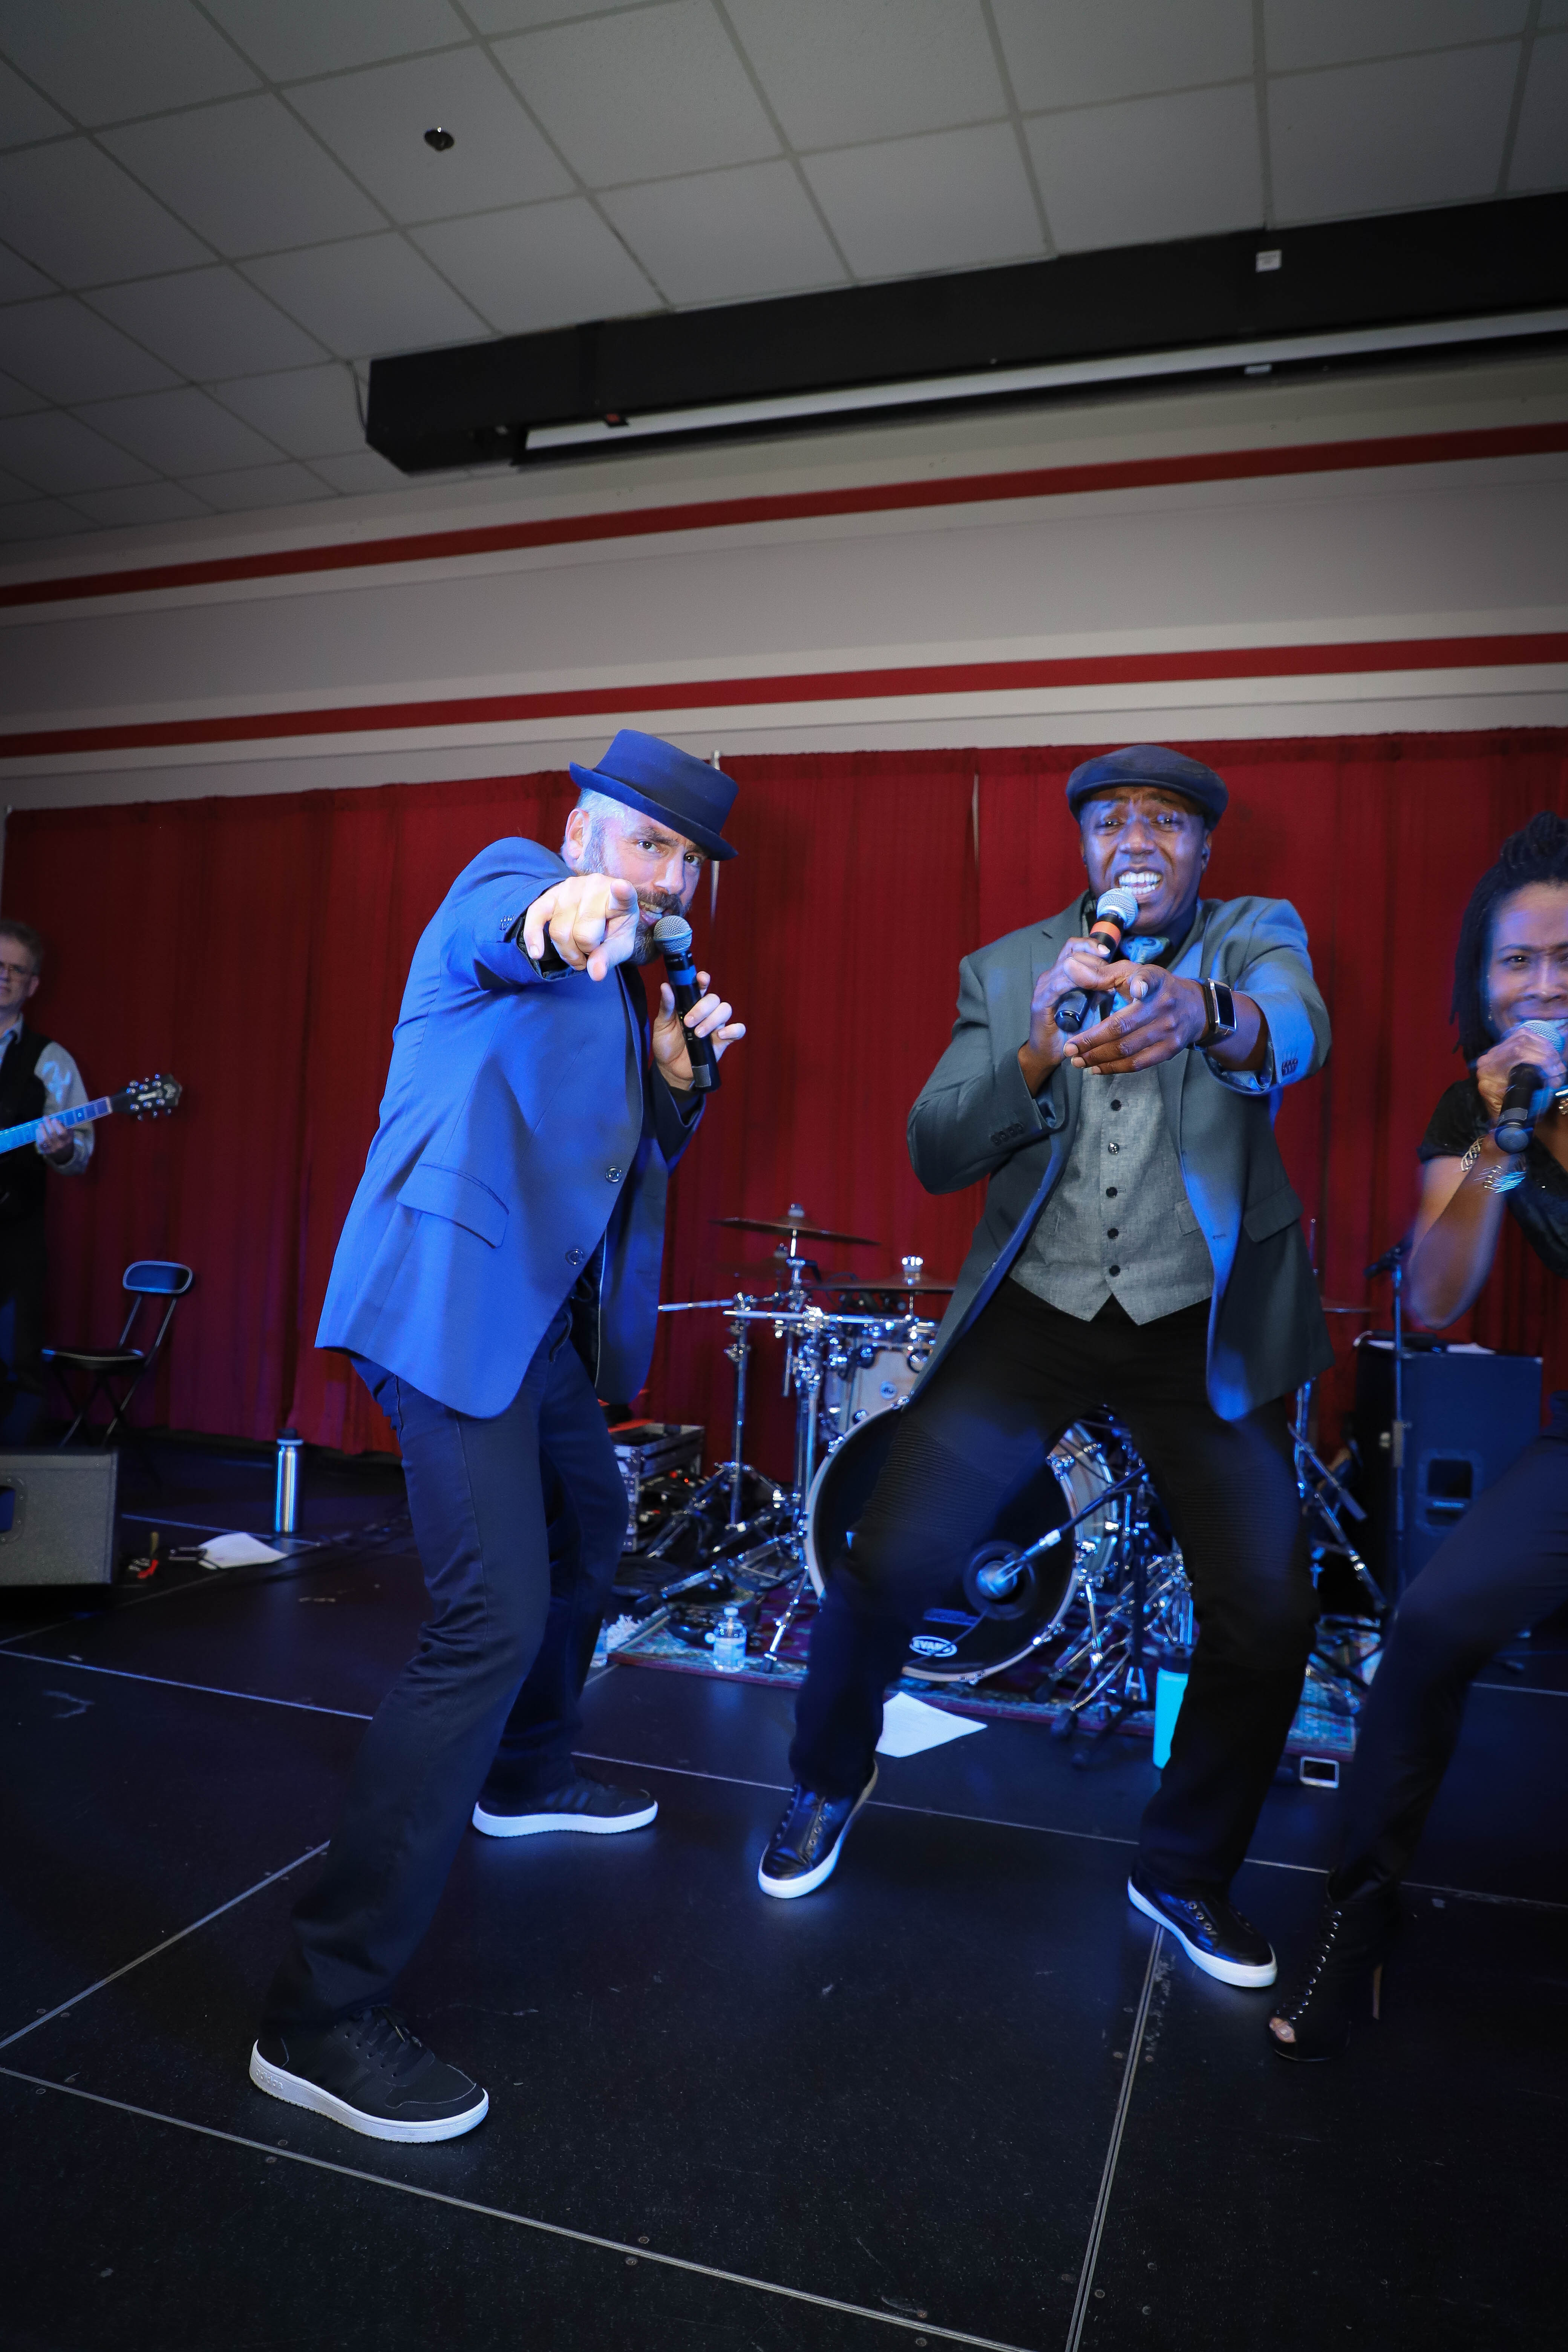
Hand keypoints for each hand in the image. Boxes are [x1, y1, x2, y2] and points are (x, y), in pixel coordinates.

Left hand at [35, 1114, 73, 1165]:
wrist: (63, 1157)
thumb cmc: (66, 1143)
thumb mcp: (70, 1136)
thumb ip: (66, 1127)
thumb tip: (59, 1119)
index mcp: (67, 1141)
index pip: (61, 1132)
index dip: (57, 1124)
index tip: (54, 1119)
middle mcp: (59, 1145)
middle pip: (52, 1133)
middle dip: (47, 1123)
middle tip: (45, 1117)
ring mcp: (51, 1149)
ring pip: (44, 1138)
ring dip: (41, 1129)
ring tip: (40, 1124)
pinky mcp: (44, 1151)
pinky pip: (39, 1143)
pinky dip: (38, 1135)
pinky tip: (38, 1130)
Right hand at [521, 874, 641, 980]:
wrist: (595, 914)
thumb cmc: (611, 930)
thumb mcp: (618, 946)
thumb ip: (608, 958)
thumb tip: (595, 973)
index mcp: (621, 900)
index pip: (623, 894)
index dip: (621, 892)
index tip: (620, 887)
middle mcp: (596, 886)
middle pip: (582, 933)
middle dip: (583, 952)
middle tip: (589, 953)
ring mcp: (572, 887)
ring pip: (559, 931)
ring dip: (566, 951)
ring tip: (577, 950)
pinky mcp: (551, 893)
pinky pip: (535, 915)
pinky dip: (533, 937)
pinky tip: (537, 954)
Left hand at [652, 973, 745, 1089]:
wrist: (670, 1068)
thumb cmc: (666, 1043)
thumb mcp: (661, 1024)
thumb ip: (666, 1006)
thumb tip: (665, 987)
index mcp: (691, 1004)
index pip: (701, 986)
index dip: (703, 980)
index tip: (701, 979)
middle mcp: (706, 1012)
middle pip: (714, 999)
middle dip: (702, 1009)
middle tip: (688, 1023)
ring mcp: (716, 1026)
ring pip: (725, 1010)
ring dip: (713, 1020)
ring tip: (698, 1034)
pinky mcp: (723, 1041)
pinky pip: (738, 1030)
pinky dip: (733, 1030)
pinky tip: (720, 1036)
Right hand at [1018, 935, 1125, 1086]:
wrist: (1048, 1052)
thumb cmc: (1069, 1030)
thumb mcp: (1088, 1006)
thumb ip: (1097, 992)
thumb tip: (1114, 982)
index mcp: (1061, 974)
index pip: (1075, 947)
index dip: (1091, 945)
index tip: (1108, 952)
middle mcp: (1050, 976)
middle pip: (1072, 950)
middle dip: (1093, 956)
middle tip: (1109, 968)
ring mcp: (1044, 987)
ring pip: (1067, 964)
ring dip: (1088, 968)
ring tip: (1103, 978)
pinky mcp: (1041, 1001)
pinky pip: (1058, 984)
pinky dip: (1076, 982)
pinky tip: (1091, 987)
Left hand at [1064, 965, 1206, 1075]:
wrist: (1195, 1008)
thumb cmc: (1154, 988)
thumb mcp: (1132, 973)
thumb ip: (1100, 973)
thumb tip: (1069, 967)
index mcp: (1154, 981)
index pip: (1149, 980)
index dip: (1142, 984)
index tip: (1136, 988)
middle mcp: (1163, 1005)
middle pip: (1122, 1027)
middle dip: (1092, 1041)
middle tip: (1069, 1049)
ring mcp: (1168, 1030)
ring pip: (1127, 1049)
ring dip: (1098, 1058)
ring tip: (1077, 1061)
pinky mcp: (1170, 1050)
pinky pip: (1137, 1063)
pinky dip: (1114, 1068)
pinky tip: (1096, 1068)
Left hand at [1474, 1022, 1566, 1122]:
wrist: (1498, 1116)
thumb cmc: (1507, 1111)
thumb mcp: (1516, 1103)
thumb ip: (1528, 1089)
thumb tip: (1551, 1077)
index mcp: (1489, 1071)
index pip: (1517, 1052)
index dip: (1541, 1060)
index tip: (1555, 1074)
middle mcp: (1488, 1058)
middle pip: (1522, 1041)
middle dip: (1547, 1055)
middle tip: (1559, 1070)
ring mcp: (1494, 1052)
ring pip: (1523, 1036)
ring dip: (1545, 1048)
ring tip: (1556, 1063)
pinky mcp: (1502, 1048)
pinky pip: (1521, 1036)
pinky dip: (1538, 1042)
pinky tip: (1548, 1052)